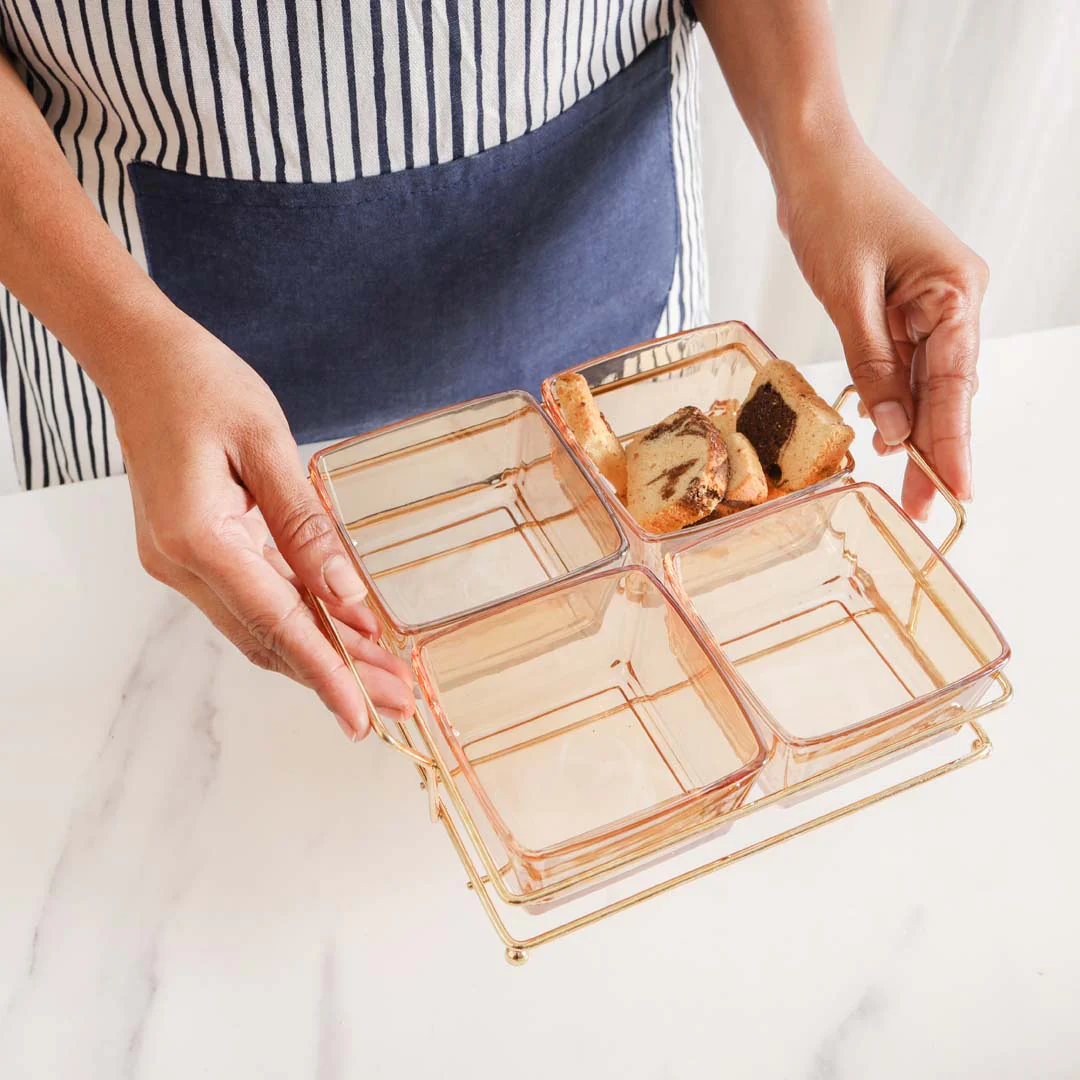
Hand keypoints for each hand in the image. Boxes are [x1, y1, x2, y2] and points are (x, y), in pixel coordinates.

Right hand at [108, 317, 413, 738]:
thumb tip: (348, 598)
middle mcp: (180, 562)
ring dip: (318, 653)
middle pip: (268, 638)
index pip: (277, 622)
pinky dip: (295, 619)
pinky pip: (249, 599)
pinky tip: (338, 631)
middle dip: (334, 676)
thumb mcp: (268, 446)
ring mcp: (179, 561)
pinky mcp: (189, 551)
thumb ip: (307, 527)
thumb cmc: (202, 384)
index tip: (363, 714)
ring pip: (259, 626)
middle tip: (394, 702)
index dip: (326, 674)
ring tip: (379, 675)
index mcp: (199, 536)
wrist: (140, 359)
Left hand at [777, 133, 988, 518]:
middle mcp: (954, 301)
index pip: (953, 385)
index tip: (955, 493)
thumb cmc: (832, 209)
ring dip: (914, 435)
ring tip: (909, 492)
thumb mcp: (847, 295)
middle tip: (927, 511)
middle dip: (934, 452)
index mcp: (955, 291)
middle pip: (946, 392)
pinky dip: (895, 402)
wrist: (813, 162)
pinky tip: (891, 441)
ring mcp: (931, 305)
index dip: (951, 444)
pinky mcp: (903, 308)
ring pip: (926, 385)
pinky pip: (904, 366)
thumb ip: (872, 365)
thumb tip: (890, 433)